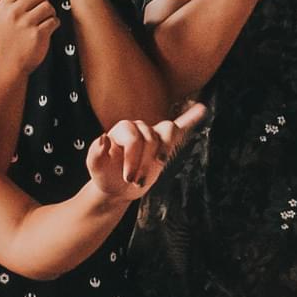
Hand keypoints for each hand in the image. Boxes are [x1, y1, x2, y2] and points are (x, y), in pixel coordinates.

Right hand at [0, 0, 59, 75]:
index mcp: (4, 6)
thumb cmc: (10, 39)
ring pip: (48, 7)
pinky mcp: (37, 34)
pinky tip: (48, 31)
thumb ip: (15, 1)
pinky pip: (54, 21)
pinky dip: (54, 25)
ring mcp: (25, 24)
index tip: (35, 2)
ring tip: (45, 22)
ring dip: (50, 14)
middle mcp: (13, 13)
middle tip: (42, 14)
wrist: (10, 64)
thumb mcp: (4, 17)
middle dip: (43, 2)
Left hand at [84, 101, 205, 199]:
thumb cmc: (105, 175)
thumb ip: (95, 153)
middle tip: (135, 181)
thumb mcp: (95, 167)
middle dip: (145, 163)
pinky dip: (191, 118)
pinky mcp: (164, 144)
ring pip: (168, 130)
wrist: (116, 187)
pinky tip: (202, 108)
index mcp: (122, 129)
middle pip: (151, 138)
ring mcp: (153, 135)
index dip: (133, 159)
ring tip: (158, 164)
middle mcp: (138, 127)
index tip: (129, 178)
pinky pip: (181, 126)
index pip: (134, 138)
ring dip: (164, 151)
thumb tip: (104, 137)